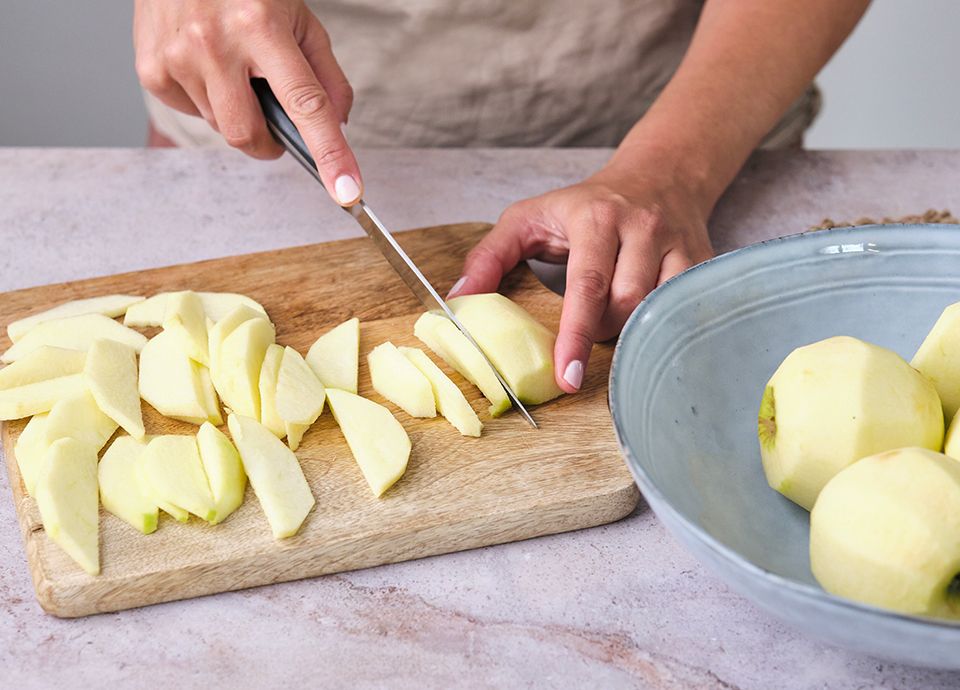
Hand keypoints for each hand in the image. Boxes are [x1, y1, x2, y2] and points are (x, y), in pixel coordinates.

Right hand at [134, 0, 361, 204]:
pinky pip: (190, 112)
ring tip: (230, 65)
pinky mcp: (150, 69)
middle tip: (273, 116)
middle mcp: (215, 44)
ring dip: (234, 110)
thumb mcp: (297, 17)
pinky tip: (202, 62)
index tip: (347, 191)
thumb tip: (338, 124)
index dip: (331, 153)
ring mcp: (177, 58)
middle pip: (249, 135)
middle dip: (268, 140)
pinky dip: (204, 99)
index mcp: (261, 27)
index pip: (306, 105)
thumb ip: (325, 74)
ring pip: (220, 126)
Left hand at [451, 164, 713, 392]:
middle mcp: (643, 227)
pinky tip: (648, 324)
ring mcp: (679, 244)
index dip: (575, 335)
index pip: (586, 286)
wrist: (660, 174)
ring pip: (656, 309)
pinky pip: (685, 307)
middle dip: (600, 331)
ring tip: (613, 321)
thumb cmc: (585, 204)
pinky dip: (662, 325)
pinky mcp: (703, 260)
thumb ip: (489, 256)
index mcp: (597, 217)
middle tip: (585, 330)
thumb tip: (459, 300)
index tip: (566, 377)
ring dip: (630, 330)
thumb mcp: (528, 218)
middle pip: (625, 304)